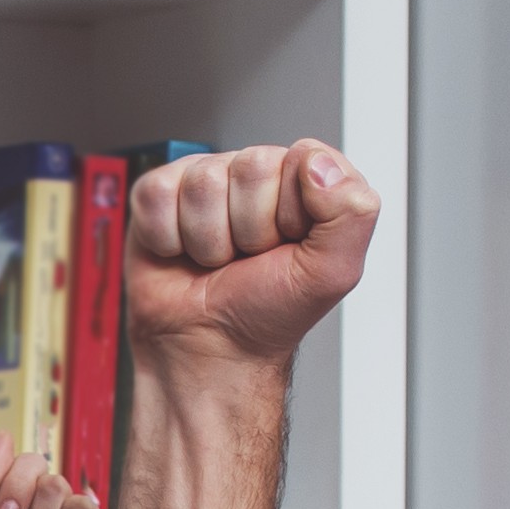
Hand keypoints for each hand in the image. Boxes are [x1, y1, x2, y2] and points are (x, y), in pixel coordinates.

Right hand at [126, 140, 377, 373]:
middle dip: (248, 228)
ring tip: (216, 261)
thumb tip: (318, 164)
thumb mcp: (332, 272)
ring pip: (202, 182)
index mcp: (303, 184)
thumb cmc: (266, 315)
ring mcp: (205, 182)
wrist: (208, 349)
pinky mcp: (159, 196)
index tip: (288, 245)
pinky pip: (156, 193)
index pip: (301, 159)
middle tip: (249, 259)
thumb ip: (352, 211)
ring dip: (207, 240)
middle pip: (249, 166)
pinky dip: (166, 237)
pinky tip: (182, 253)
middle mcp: (255, 176)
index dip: (291, 210)